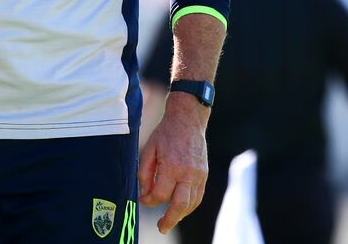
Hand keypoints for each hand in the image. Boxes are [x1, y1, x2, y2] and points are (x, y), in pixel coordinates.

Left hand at [138, 94, 209, 233]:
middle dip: (170, 219)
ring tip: (169, 219)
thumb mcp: (149, 149)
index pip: (160, 194)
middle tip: (161, 228)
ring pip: (192, 203)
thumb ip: (145, 174)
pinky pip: (198, 196)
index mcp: (173, 166)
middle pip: (180, 205)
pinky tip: (180, 207)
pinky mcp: (205, 174)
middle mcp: (189, 173)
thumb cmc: (166, 133)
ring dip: (181, 214)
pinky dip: (189, 205)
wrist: (188, 119)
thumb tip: (144, 195)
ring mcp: (199, 175)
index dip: (149, 200)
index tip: (142, 200)